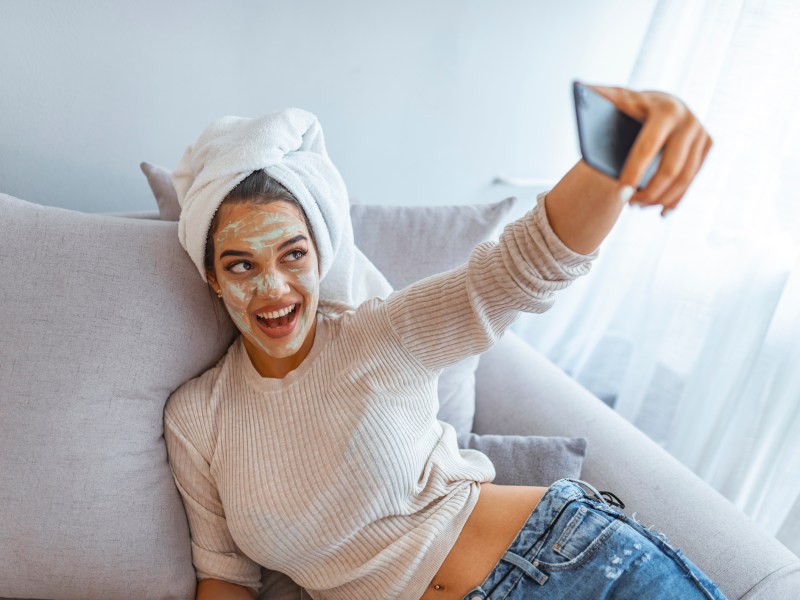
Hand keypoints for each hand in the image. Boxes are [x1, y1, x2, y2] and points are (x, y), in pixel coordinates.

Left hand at [587, 85, 712, 216]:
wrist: (659, 105)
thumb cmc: (630, 106)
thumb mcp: (617, 99)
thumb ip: (601, 96)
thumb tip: (579, 89)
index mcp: (665, 109)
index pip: (648, 148)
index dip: (634, 173)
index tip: (620, 193)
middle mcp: (689, 120)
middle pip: (671, 169)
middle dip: (649, 192)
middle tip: (628, 203)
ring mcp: (701, 133)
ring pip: (684, 178)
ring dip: (660, 198)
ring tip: (638, 205)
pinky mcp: (707, 145)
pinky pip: (692, 179)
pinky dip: (676, 198)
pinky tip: (660, 210)